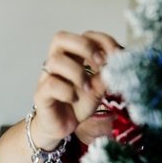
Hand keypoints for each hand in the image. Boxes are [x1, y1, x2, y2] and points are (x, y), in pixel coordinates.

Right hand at [32, 30, 121, 146]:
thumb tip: (120, 62)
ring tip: (88, 88)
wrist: (62, 126)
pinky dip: (67, 91)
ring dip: (77, 72)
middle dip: (84, 47)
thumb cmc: (78, 104)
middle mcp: (57, 63)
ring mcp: (47, 77)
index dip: (101, 40)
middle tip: (100, 63)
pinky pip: (51, 84)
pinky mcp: (41, 93)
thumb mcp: (99, 88)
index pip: (83, 36)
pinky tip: (74, 99)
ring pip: (55, 60)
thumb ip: (107, 74)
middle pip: (60, 38)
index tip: (117, 54)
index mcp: (72, 57)